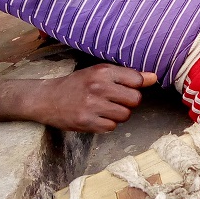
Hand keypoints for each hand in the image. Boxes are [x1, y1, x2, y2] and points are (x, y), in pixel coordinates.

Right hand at [35, 64, 156, 131]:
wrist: (46, 98)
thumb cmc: (77, 85)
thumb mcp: (99, 73)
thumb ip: (127, 75)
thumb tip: (153, 77)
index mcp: (103, 71)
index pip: (137, 80)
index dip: (134, 87)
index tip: (124, 88)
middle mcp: (98, 86)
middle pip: (135, 99)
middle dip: (128, 103)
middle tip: (114, 101)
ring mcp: (92, 105)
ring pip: (125, 115)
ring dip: (118, 115)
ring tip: (104, 109)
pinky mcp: (86, 122)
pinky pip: (112, 127)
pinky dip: (107, 124)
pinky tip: (96, 117)